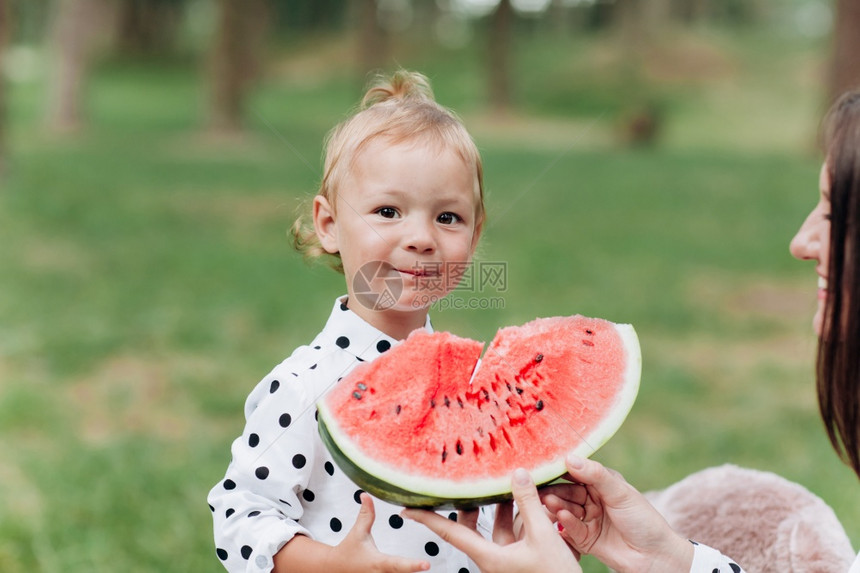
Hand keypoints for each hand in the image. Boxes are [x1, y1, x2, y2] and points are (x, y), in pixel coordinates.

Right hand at [274, 493, 429, 572]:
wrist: (336, 568)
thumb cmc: (349, 550)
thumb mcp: (358, 532)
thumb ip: (365, 514)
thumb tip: (366, 495)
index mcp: (378, 563)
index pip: (397, 564)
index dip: (412, 565)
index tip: (426, 565)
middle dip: (415, 571)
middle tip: (427, 567)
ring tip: (422, 568)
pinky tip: (415, 571)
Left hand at [403, 469, 581, 572]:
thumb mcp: (542, 537)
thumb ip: (528, 503)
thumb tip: (517, 473)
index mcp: (487, 556)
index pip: (449, 532)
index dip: (427, 519)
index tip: (406, 509)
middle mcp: (491, 559)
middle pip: (471, 525)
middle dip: (470, 501)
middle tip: (465, 479)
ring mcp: (505, 560)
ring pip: (494, 527)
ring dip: (498, 505)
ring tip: (502, 479)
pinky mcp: (520, 560)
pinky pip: (511, 533)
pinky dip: (515, 516)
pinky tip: (525, 499)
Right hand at [539, 455, 693, 572]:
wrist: (656, 556)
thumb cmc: (644, 520)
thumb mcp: (620, 492)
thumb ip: (595, 475)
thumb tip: (569, 458)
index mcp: (602, 484)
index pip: (577, 473)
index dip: (560, 469)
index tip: (544, 465)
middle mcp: (592, 500)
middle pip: (567, 492)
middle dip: (555, 490)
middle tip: (540, 488)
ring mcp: (588, 519)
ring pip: (566, 509)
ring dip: (557, 505)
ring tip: (548, 501)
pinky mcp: (585, 539)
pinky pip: (571, 529)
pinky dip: (566, 522)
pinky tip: (562, 516)